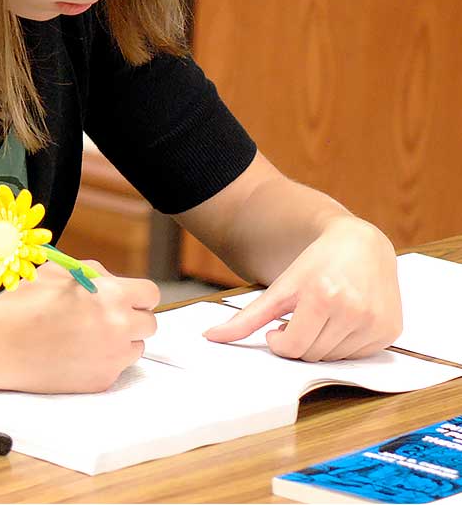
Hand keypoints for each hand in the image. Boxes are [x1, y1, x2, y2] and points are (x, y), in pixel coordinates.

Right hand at [0, 260, 159, 392]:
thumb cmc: (24, 302)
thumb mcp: (61, 270)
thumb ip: (95, 274)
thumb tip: (112, 281)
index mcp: (112, 295)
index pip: (150, 294)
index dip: (137, 294)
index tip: (127, 297)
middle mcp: (119, 328)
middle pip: (148, 324)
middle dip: (131, 318)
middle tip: (107, 316)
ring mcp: (111, 359)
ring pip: (134, 349)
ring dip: (120, 341)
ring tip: (88, 335)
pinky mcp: (99, 382)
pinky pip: (113, 369)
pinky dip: (101, 361)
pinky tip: (74, 353)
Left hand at [203, 217, 401, 360]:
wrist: (360, 243)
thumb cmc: (315, 263)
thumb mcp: (280, 287)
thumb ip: (246, 317)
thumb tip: (211, 337)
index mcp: (322, 296)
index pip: (292, 348)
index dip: (279, 341)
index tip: (277, 330)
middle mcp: (353, 309)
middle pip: (313, 354)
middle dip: (300, 340)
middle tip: (301, 318)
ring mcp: (375, 321)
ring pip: (335, 358)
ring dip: (322, 343)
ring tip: (323, 316)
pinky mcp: (391, 330)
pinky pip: (359, 356)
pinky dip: (345, 344)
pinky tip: (344, 319)